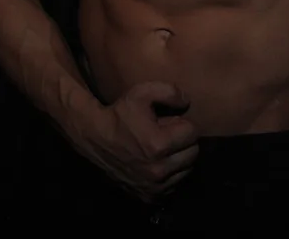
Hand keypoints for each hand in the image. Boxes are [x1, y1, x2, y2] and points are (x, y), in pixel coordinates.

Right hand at [81, 82, 198, 201]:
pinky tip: (157, 162)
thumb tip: (188, 102)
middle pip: (193, 154)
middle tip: (168, 134)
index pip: (192, 132)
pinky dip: (170, 174)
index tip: (170, 120)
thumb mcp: (142, 92)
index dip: (182, 122)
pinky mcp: (150, 196)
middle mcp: (159, 170)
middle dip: (184, 141)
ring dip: (179, 158)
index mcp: (159, 145)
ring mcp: (155, 186)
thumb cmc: (121, 114)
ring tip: (162, 148)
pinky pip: (174, 185)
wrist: (96, 138)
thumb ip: (169, 92)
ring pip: (186, 171)